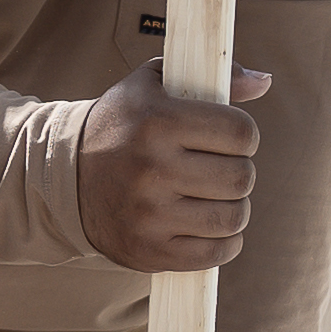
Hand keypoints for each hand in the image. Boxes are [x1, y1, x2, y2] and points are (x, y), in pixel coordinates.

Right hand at [76, 58, 272, 272]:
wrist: (66, 177)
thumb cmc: (123, 125)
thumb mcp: (156, 85)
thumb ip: (215, 78)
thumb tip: (264, 81)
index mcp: (157, 120)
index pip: (241, 133)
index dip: (244, 135)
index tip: (229, 139)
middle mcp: (152, 168)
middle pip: (241, 177)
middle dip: (239, 172)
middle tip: (219, 169)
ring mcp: (149, 214)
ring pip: (233, 218)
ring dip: (233, 208)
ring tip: (213, 197)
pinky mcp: (149, 250)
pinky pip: (215, 253)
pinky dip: (224, 242)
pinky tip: (208, 225)